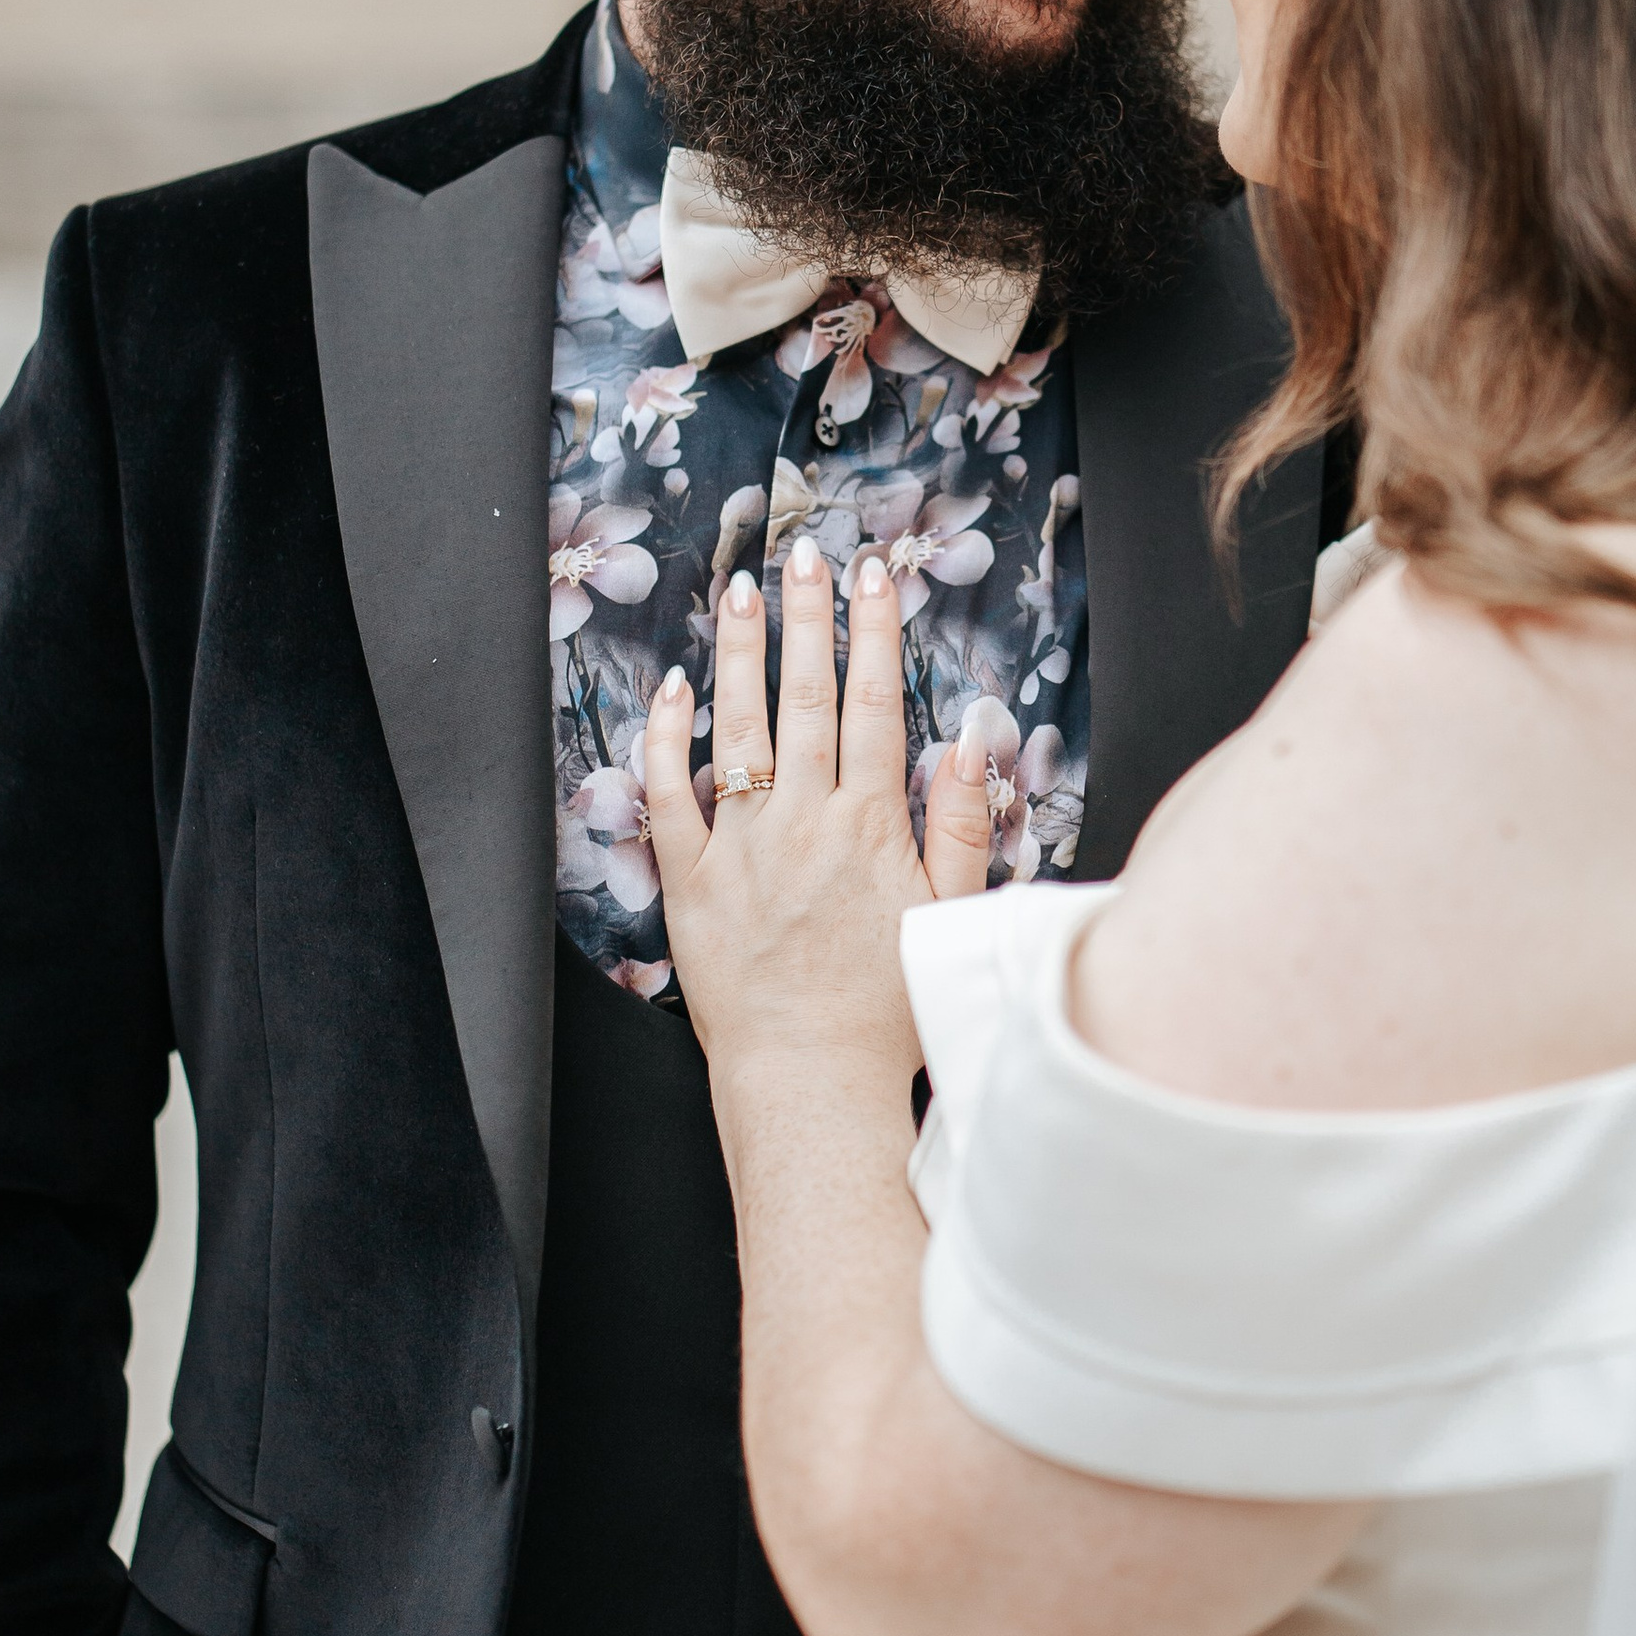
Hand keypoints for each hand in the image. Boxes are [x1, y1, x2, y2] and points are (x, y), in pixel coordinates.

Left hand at [642, 540, 991, 1113]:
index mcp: (871, 825)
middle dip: (809, 618)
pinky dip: (668, 737)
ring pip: (738, 727)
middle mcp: (804, 821)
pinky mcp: (689, 881)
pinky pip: (669, 794)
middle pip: (807, 696)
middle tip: (806, 555)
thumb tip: (968, 739)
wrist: (811, 1079)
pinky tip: (675, 688)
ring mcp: (740, 847)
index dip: (876, 632)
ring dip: (742, 652)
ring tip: (743, 591)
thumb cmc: (889, 1011)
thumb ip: (960, 824)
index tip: (875, 575)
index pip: (875, 704)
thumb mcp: (953, 917)